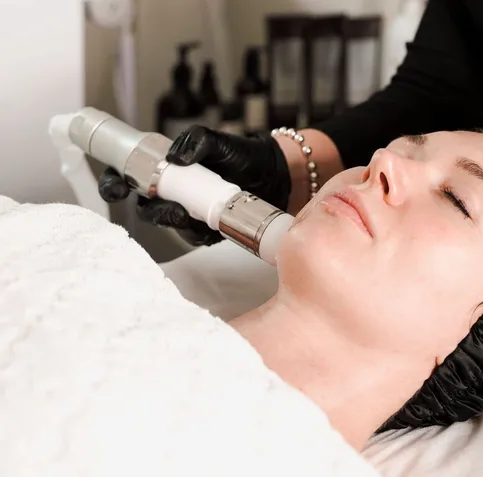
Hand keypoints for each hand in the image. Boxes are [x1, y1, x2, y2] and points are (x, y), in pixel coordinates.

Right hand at [98, 126, 291, 245]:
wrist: (274, 176)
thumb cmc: (243, 155)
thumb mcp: (218, 140)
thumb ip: (196, 139)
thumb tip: (175, 155)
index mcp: (166, 168)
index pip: (128, 175)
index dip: (114, 182)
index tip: (115, 187)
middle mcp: (171, 192)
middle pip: (143, 206)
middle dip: (144, 208)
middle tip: (152, 201)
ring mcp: (187, 213)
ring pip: (166, 224)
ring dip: (168, 219)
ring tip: (181, 212)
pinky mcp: (205, 231)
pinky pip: (193, 238)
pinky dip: (196, 232)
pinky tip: (205, 225)